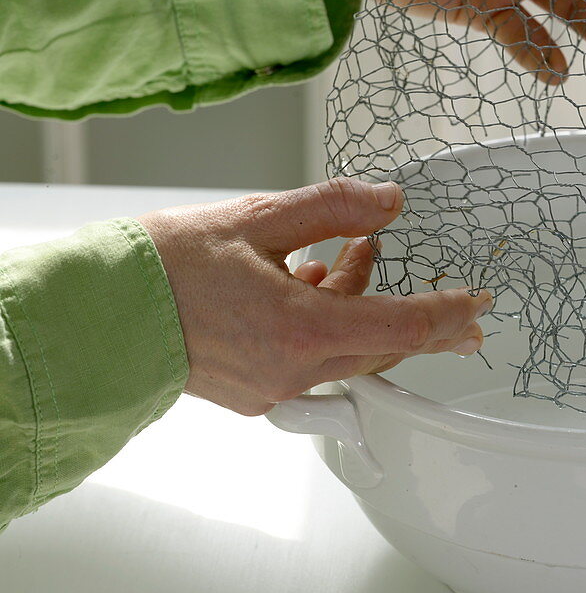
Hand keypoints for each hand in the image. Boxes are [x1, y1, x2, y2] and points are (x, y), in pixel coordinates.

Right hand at [138, 178, 489, 415]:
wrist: (99, 313)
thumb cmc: (168, 265)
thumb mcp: (258, 218)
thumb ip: (333, 207)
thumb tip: (390, 200)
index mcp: (302, 329)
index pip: (403, 328)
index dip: (448, 315)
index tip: (479, 304)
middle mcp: (294, 369)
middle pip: (383, 347)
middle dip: (423, 320)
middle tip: (461, 304)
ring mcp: (273, 387)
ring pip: (347, 350)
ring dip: (363, 306)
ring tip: (353, 254)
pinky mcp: (255, 392)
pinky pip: (313, 361)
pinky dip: (326, 322)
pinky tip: (312, 280)